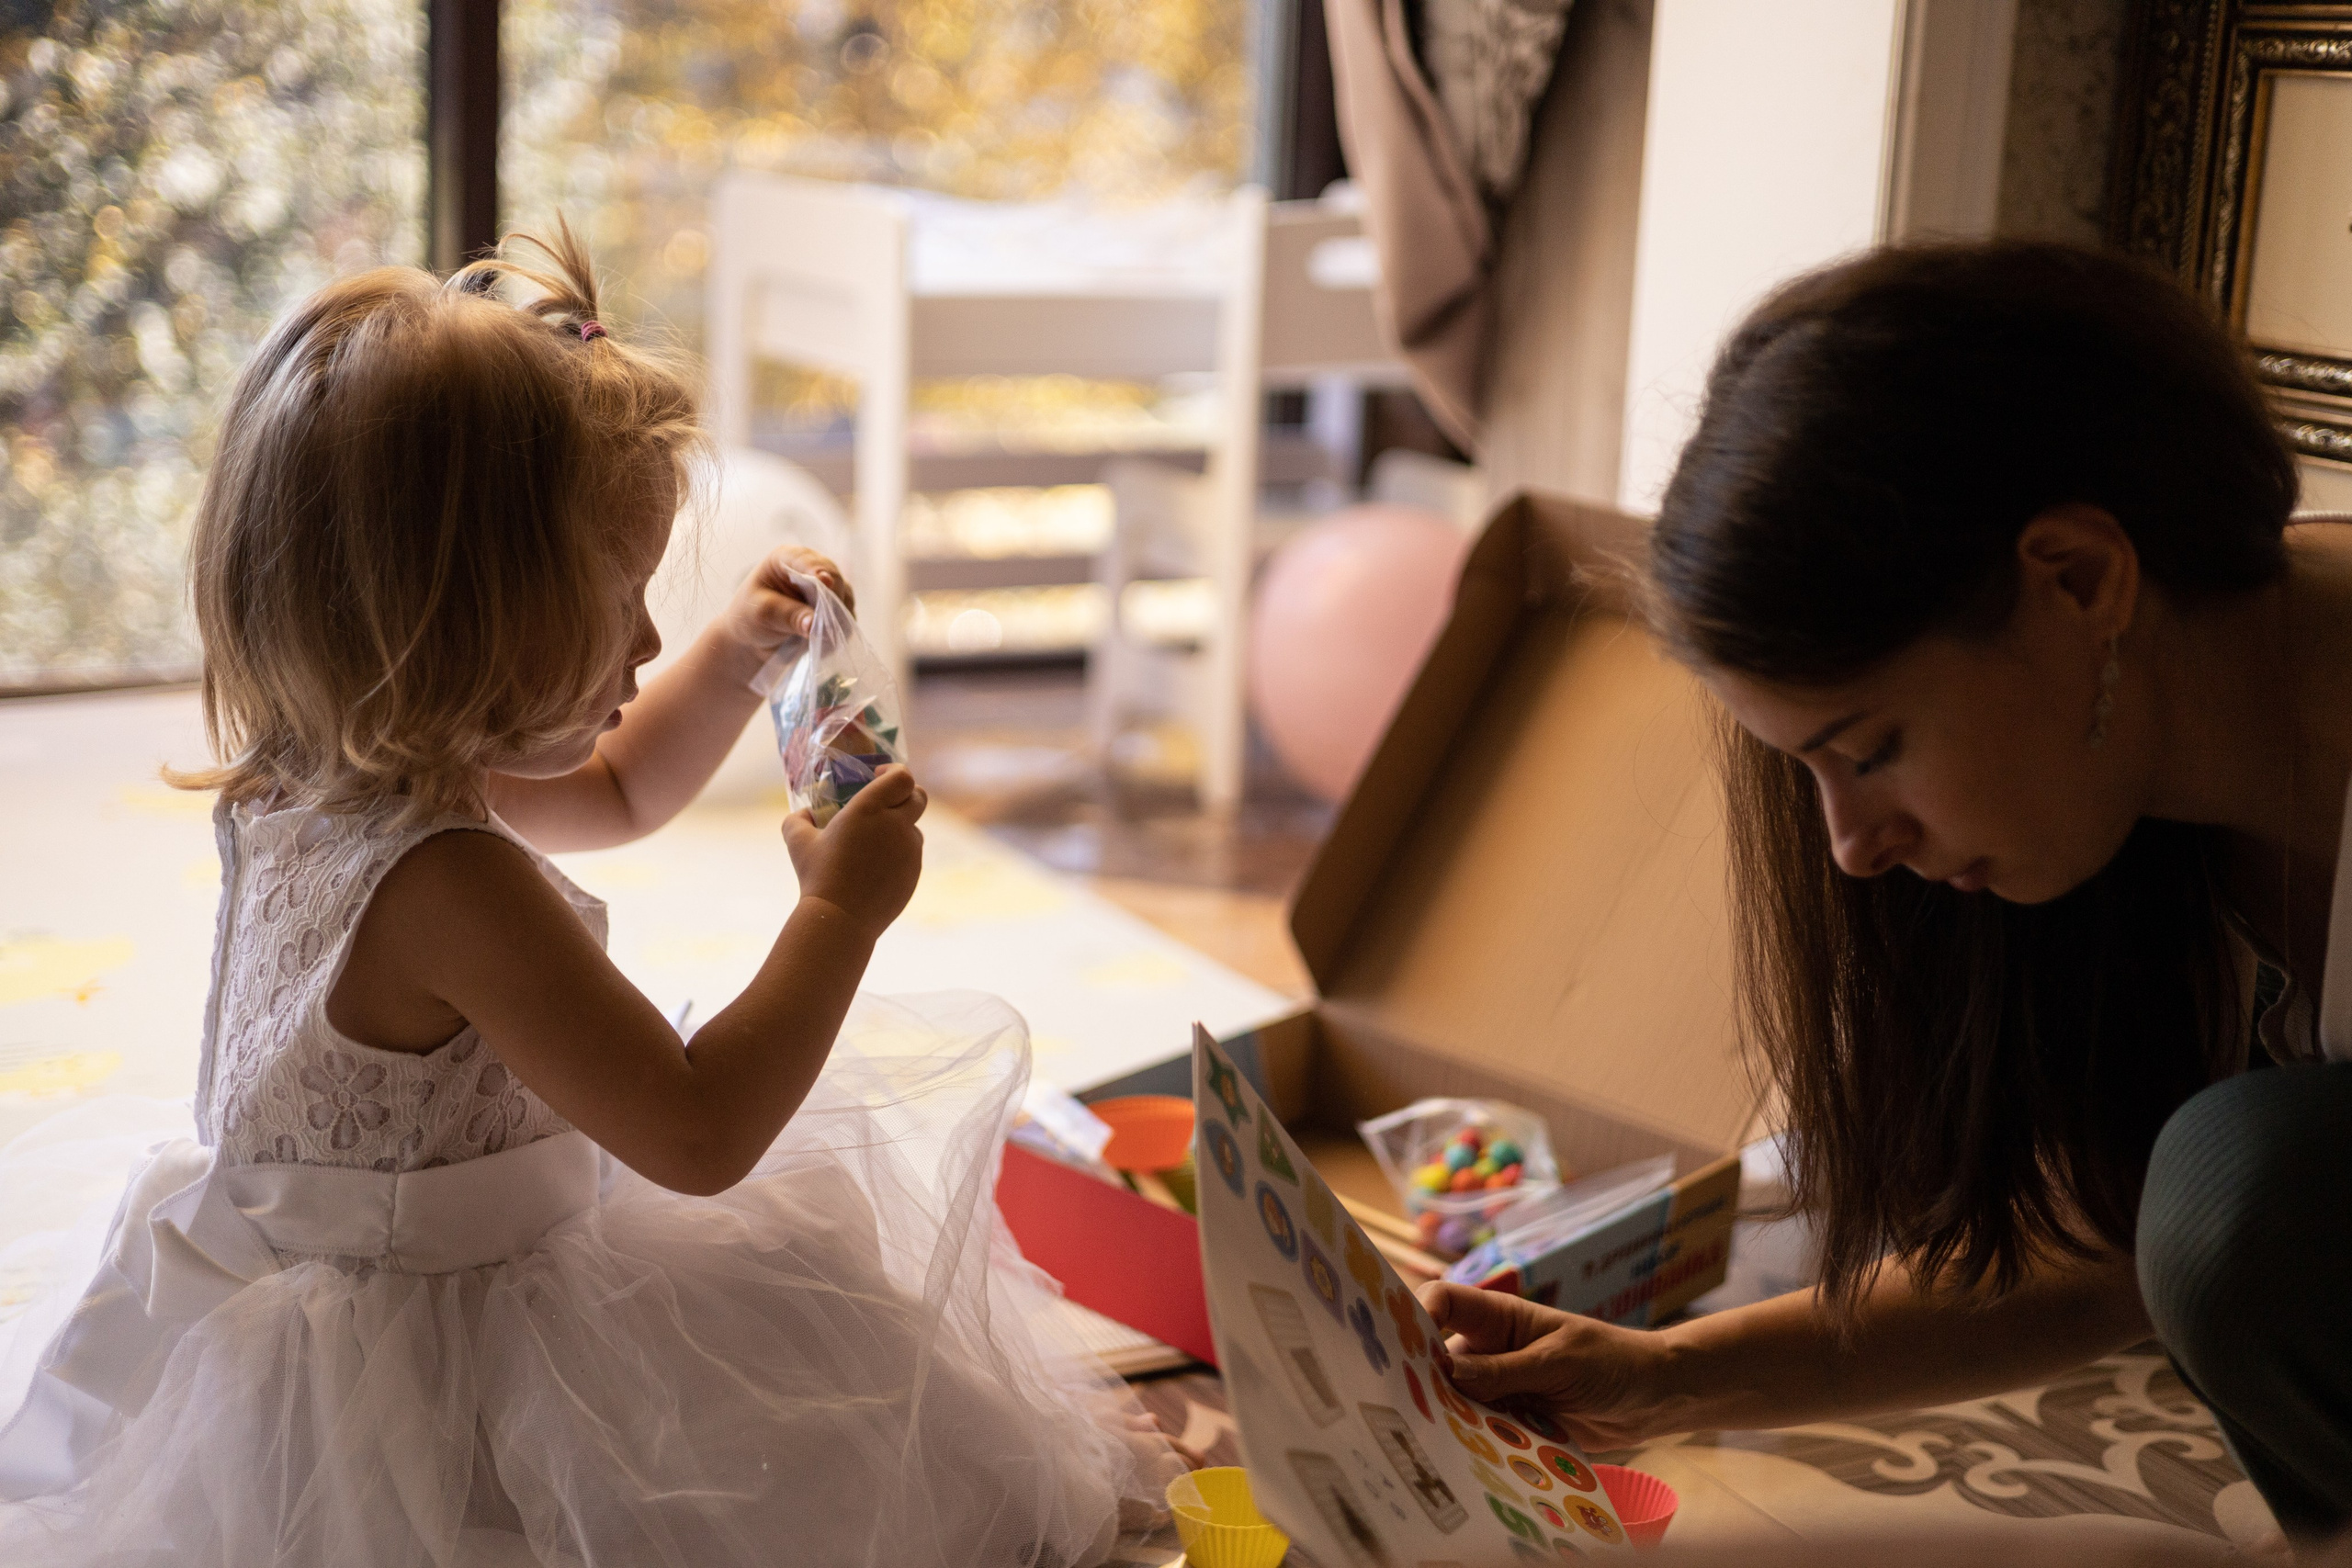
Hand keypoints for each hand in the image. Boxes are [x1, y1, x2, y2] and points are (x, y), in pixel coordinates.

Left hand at [716, 545, 853, 662]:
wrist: (753, 639)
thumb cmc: (749, 616)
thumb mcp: (761, 613)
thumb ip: (788, 615)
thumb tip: (815, 624)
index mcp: (787, 558)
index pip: (808, 561)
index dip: (818, 571)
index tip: (825, 582)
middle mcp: (812, 568)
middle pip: (835, 580)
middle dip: (831, 602)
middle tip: (822, 625)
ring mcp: (827, 589)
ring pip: (845, 600)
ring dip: (836, 620)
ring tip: (817, 638)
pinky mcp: (835, 609)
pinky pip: (846, 620)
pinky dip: (837, 632)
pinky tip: (820, 643)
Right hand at [779, 764, 925, 937]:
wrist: (841, 919)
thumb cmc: (817, 877)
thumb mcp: (797, 843)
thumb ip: (797, 820)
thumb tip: (803, 813)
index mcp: (870, 809)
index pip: (902, 777)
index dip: (894, 772)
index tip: (877, 776)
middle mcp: (896, 825)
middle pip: (918, 797)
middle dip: (906, 795)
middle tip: (886, 803)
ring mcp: (909, 850)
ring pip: (914, 828)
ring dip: (900, 828)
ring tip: (874, 843)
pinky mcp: (914, 873)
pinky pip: (911, 855)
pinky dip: (898, 854)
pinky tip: (877, 867)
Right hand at [1418, 1281, 1682, 1449]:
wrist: (1654, 1399)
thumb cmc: (1611, 1361)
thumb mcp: (1557, 1362)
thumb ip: (1502, 1371)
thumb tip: (1444, 1372)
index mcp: (1498, 1318)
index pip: (1442, 1303)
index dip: (1415, 1316)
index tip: (1398, 1347)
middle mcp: (1489, 1352)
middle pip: (1436, 1358)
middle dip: (1419, 1379)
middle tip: (1403, 1407)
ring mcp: (1498, 1389)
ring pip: (1454, 1402)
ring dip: (1446, 1420)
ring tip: (1429, 1443)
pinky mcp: (1511, 1424)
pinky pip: (1480, 1434)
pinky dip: (1472, 1446)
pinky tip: (1462, 1462)